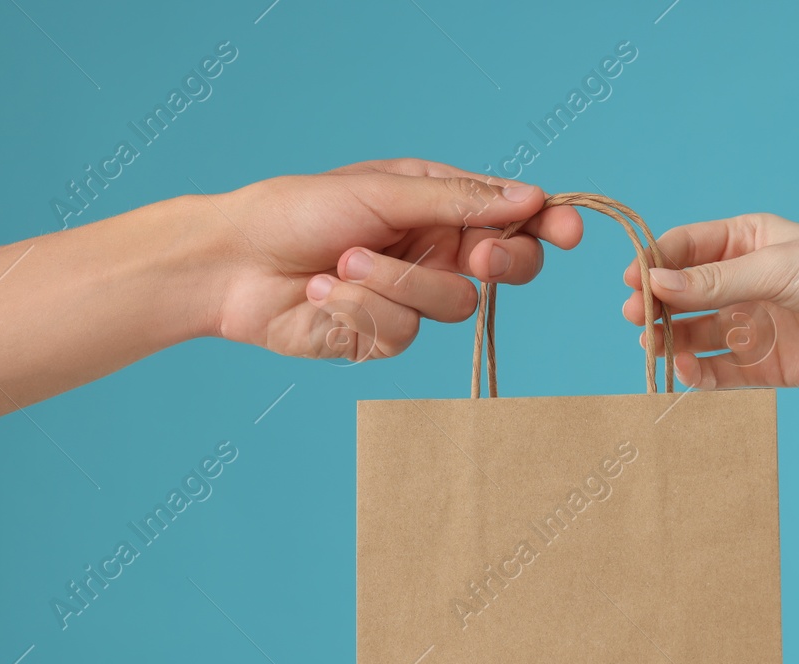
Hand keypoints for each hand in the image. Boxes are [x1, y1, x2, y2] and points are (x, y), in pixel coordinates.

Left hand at [213, 158, 582, 359]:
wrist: (232, 263)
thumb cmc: (297, 210)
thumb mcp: (382, 191)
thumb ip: (458, 200)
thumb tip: (531, 197)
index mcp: (438, 205)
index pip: (511, 216)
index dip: (546, 224)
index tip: (567, 230)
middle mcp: (433, 251)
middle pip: (504, 268)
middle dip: (498, 261)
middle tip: (478, 254)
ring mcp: (410, 298)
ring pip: (453, 305)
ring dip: (397, 282)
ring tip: (343, 262)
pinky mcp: (382, 336)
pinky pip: (405, 333)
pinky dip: (362, 309)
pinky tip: (324, 292)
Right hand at [620, 213, 798, 388]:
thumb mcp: (779, 267)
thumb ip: (717, 281)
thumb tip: (656, 284)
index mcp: (746, 241)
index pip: (685, 248)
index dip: (656, 263)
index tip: (634, 280)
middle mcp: (742, 282)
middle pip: (682, 294)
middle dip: (656, 305)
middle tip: (636, 317)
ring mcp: (751, 325)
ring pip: (693, 334)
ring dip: (669, 340)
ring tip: (653, 346)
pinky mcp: (763, 365)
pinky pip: (718, 371)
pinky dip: (696, 373)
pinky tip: (683, 371)